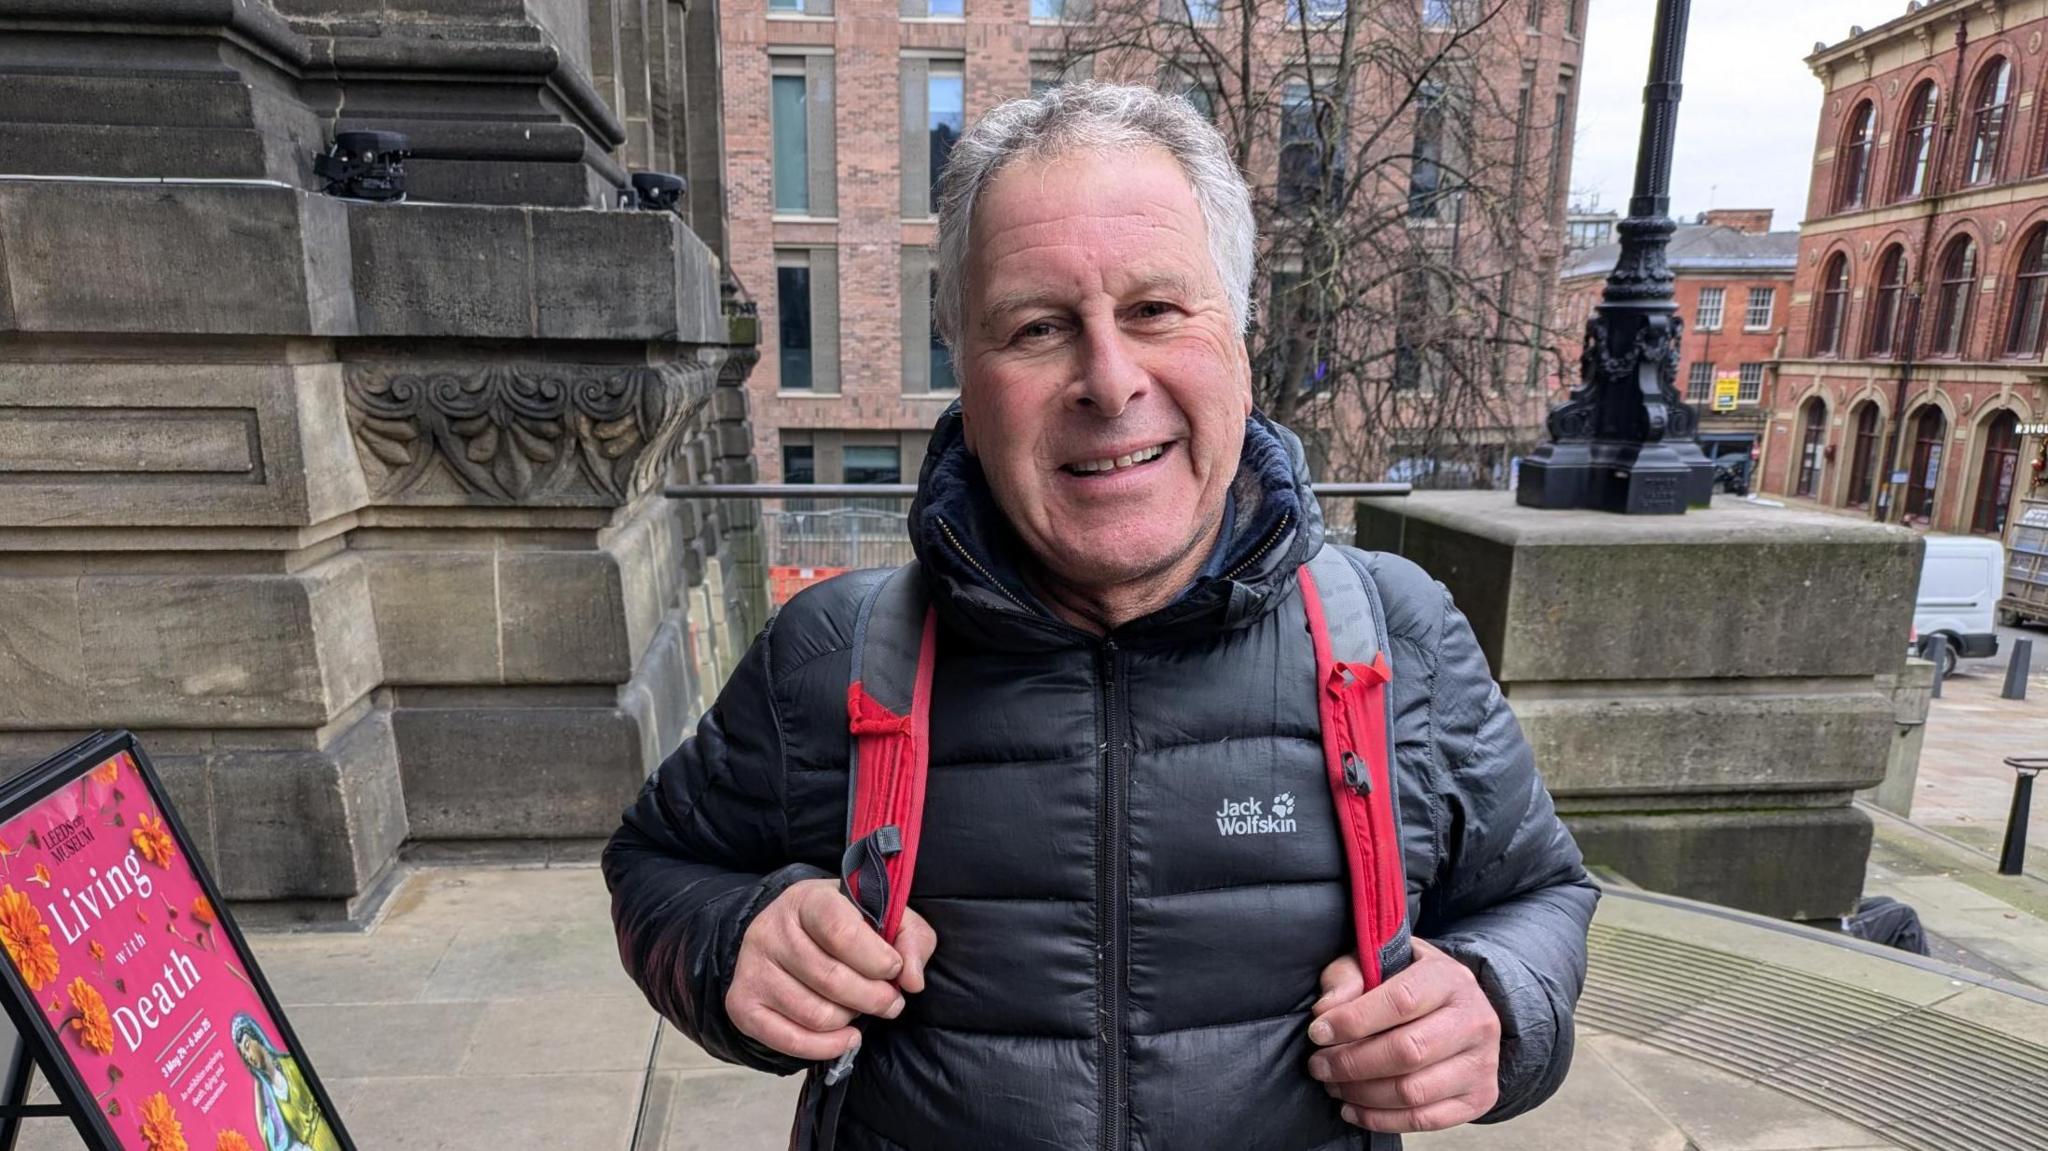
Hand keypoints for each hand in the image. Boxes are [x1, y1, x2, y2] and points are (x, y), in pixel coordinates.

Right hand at [726, 878, 938, 1060]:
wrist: (787, 933)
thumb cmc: (843, 925)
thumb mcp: (882, 916)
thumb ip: (911, 938)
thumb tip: (913, 980)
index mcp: (808, 899)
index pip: (842, 933)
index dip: (877, 959)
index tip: (895, 969)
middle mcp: (772, 930)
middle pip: (831, 979)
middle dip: (874, 998)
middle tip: (891, 1002)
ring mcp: (752, 968)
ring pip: (815, 1014)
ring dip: (851, 1019)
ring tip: (861, 1010)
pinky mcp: (742, 1004)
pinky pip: (789, 1041)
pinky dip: (827, 1047)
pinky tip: (847, 1036)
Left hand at [1305, 939, 1500, 1132]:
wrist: (1462, 1009)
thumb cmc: (1410, 983)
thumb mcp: (1380, 962)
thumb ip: (1349, 977)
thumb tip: (1326, 1011)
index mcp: (1449, 978)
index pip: (1400, 1001)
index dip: (1353, 1021)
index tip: (1318, 1033)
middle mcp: (1474, 1020)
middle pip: (1406, 1052)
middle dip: (1351, 1063)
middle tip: (1318, 1065)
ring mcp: (1481, 1063)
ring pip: (1413, 1091)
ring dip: (1361, 1094)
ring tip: (1333, 1085)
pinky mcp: (1479, 1097)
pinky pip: (1424, 1120)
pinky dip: (1380, 1120)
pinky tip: (1353, 1108)